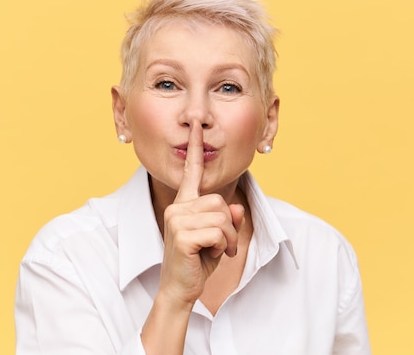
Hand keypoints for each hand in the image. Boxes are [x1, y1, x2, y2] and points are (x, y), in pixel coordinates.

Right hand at [158, 120, 244, 307]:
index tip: (196, 125)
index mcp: (184, 203)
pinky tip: (212, 255)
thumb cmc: (198, 261)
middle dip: (229, 226)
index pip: (191, 171)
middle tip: (221, 245)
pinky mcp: (182, 234)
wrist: (180, 288)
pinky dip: (223, 245)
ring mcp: (177, 219)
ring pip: (222, 217)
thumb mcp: (219, 237)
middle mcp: (178, 207)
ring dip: (227, 238)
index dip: (196, 147)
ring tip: (216, 250)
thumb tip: (237, 209)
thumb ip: (228, 220)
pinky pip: (218, 231)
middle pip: (220, 201)